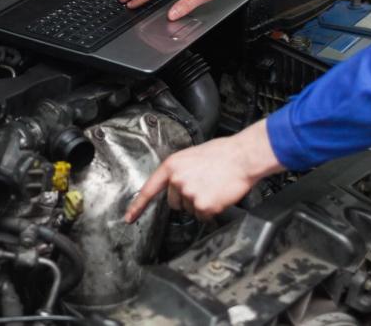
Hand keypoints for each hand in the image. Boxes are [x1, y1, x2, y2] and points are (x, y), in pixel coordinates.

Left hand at [124, 120, 283, 221]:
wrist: (242, 157)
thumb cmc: (221, 154)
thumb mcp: (191, 156)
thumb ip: (178, 171)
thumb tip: (174, 185)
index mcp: (171, 166)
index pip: (149, 189)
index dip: (138, 205)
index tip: (129, 217)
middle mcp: (177, 180)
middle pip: (174, 203)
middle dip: (186, 200)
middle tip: (202, 186)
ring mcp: (189, 194)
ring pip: (190, 210)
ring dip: (201, 204)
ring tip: (213, 187)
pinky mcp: (203, 206)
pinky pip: (203, 216)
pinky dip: (211, 211)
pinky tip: (218, 196)